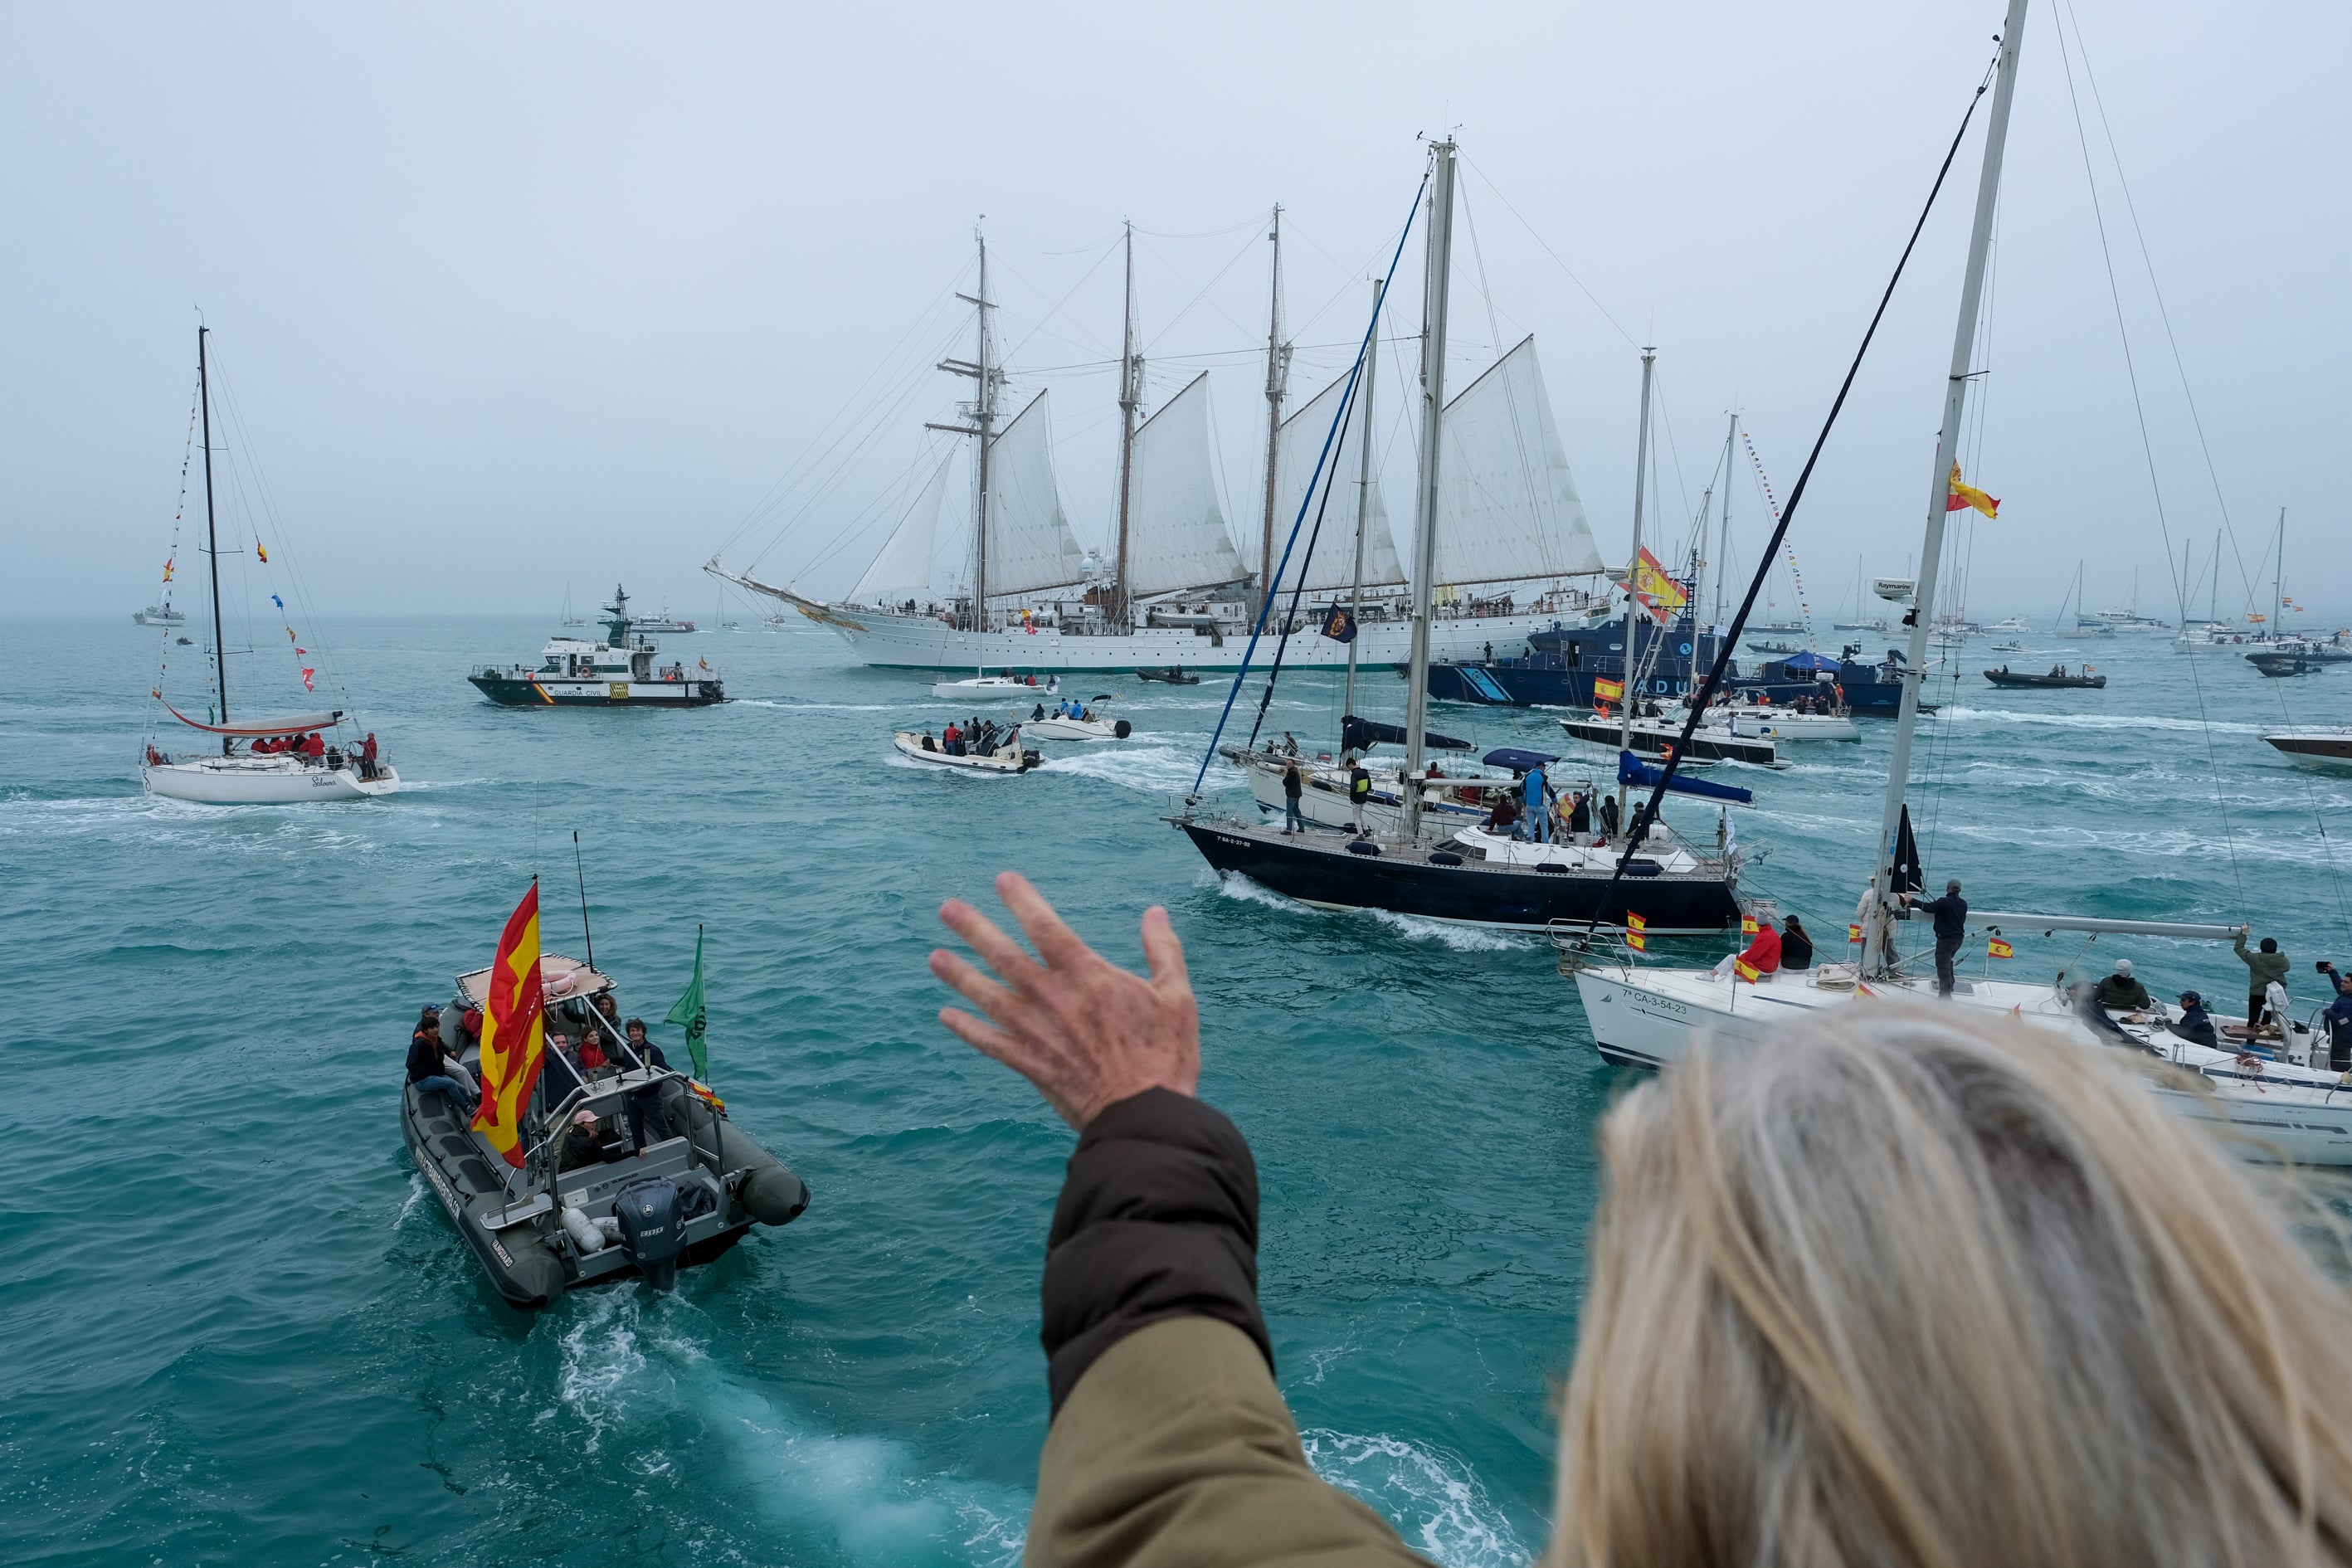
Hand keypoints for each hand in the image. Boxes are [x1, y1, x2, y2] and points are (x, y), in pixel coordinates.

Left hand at [929, 872, 1199, 1128]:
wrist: (1143, 1115)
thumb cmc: (1165, 1055)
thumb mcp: (1176, 997)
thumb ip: (1162, 951)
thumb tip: (1155, 912)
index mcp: (1088, 977)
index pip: (1047, 928)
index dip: (1022, 901)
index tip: (1002, 880)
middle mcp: (1054, 999)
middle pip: (1005, 957)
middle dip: (974, 930)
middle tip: (947, 909)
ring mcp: (1037, 1033)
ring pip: (989, 997)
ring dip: (960, 975)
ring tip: (934, 956)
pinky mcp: (1031, 1065)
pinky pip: (990, 1044)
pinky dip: (967, 1029)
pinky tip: (946, 1015)